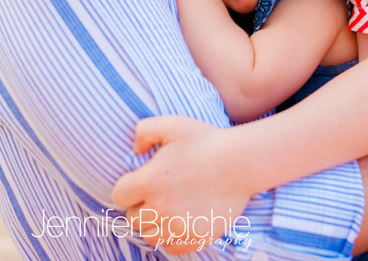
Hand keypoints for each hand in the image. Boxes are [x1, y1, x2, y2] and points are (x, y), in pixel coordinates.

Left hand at [112, 116, 250, 253]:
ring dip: (156, 224)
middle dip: (143, 207)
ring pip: (150, 235)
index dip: (129, 189)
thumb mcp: (174, 124)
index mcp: (149, 181)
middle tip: (161, 195)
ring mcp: (178, 225)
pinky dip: (173, 238)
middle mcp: (159, 208)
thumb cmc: (208, 140)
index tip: (144, 183)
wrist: (243, 161)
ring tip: (171, 209)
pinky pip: (171, 248)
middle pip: (133, 219)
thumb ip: (144, 130)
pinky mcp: (196, 237)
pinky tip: (183, 222)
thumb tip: (135, 150)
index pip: (119, 196)